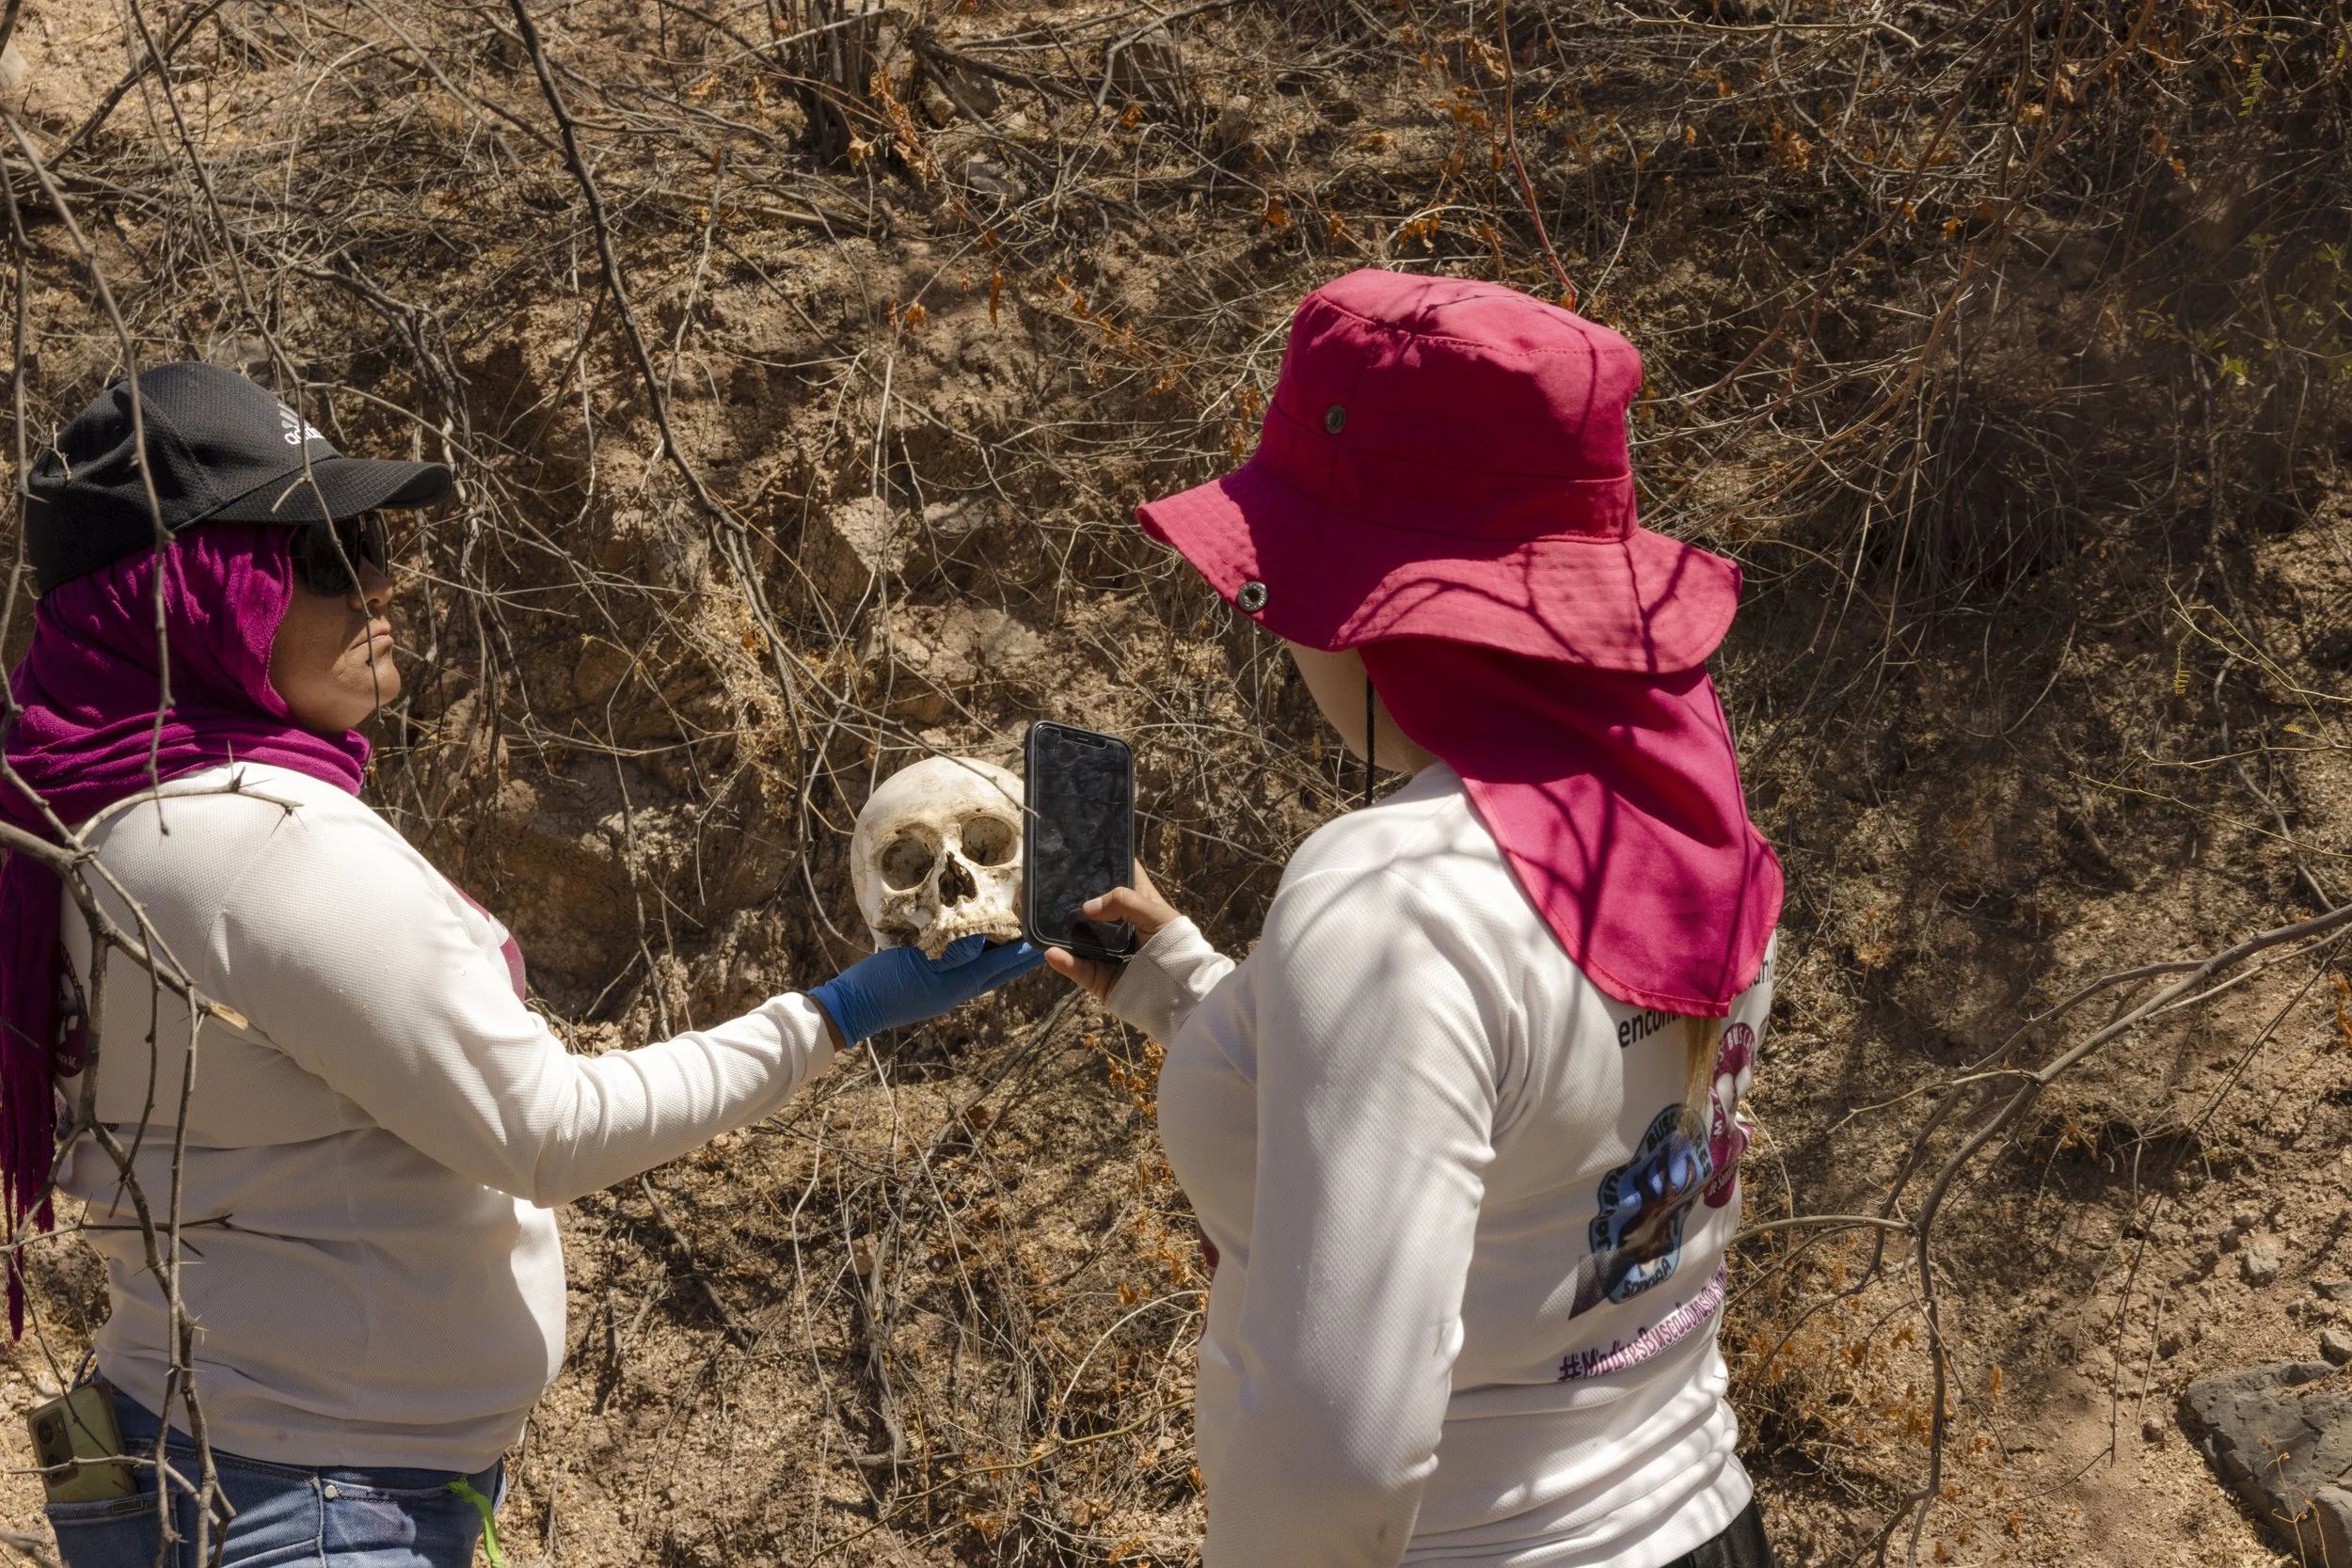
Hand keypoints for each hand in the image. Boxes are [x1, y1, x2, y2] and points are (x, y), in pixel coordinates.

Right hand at [809, 934, 1044, 1046]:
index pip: (998, 966)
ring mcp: (940, 990)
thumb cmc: (883, 986)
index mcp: (957, 986)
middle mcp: (955, 991)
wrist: (849, 1008)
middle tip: (1037, 943)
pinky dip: (974, 957)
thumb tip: (983, 940)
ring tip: (1012, 941)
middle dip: (1015, 958)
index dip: (1021, 952)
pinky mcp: (926, 985)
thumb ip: (952, 953)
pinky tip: (972, 948)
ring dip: (996, 957)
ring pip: (978, 972)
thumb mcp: (917, 965)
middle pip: (994, 972)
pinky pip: (959, 970)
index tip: (1043, 938)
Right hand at [1044, 865, 1181, 1002]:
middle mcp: (1121, 928)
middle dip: (1072, 897)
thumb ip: (1124, 902)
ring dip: (1059, 930)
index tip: (1083, 852)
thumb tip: (1088, 906)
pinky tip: (1052, 952)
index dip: (1106, 864)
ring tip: (1036, 916)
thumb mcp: (1156, 914)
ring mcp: (1108, 954)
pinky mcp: (1101, 979)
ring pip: (1079, 939)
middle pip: (1093, 909)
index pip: (1122, 879)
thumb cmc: (1176, 947)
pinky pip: (1079, 970)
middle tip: (1047, 883)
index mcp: (1139, 907)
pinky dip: (1065, 963)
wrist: (1183, 994)